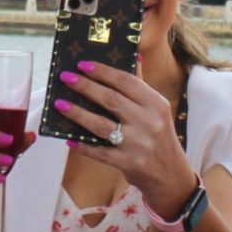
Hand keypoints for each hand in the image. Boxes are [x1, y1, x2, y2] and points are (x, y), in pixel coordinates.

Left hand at [51, 60, 193, 215]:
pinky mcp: (128, 163)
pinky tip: (69, 139)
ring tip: (60, 104)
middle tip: (66, 78)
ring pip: (101, 125)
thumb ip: (142, 86)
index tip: (82, 64)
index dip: (103, 71)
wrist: (171, 175)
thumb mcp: (157, 111)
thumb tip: (134, 57)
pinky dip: (83, 145)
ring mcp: (138, 144)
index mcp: (156, 104)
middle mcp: (149, 122)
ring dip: (78, 113)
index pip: (127, 81)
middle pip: (111, 100)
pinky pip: (100, 152)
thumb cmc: (160, 137)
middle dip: (85, 87)